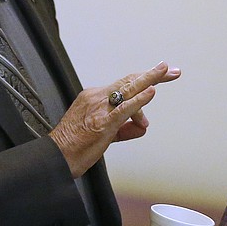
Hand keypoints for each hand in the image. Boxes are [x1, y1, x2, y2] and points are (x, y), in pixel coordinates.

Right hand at [49, 61, 180, 177]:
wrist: (57, 157)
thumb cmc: (75, 146)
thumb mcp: (104, 133)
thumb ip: (124, 128)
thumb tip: (142, 127)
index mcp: (94, 97)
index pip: (123, 86)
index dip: (143, 79)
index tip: (159, 75)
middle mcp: (97, 98)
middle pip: (128, 81)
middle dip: (152, 75)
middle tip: (169, 69)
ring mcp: (100, 109)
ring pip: (128, 89)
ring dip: (149, 79)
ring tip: (166, 72)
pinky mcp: (102, 122)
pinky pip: (123, 108)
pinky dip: (139, 100)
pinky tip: (151, 92)